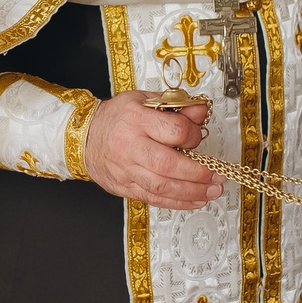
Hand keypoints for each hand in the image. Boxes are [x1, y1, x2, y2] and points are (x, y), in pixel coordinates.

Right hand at [81, 92, 223, 210]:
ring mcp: (126, 170)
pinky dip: (178, 203)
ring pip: (162, 186)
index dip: (193, 135)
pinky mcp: (125, 187)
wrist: (84, 137)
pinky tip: (195, 201)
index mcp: (136, 119)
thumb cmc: (117, 117)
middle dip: (198, 174)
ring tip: (212, 191)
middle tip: (217, 175)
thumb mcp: (144, 100)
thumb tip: (200, 112)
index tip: (198, 137)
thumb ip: (175, 106)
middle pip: (168, 165)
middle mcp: (130, 146)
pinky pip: (154, 199)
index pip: (173, 130)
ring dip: (192, 192)